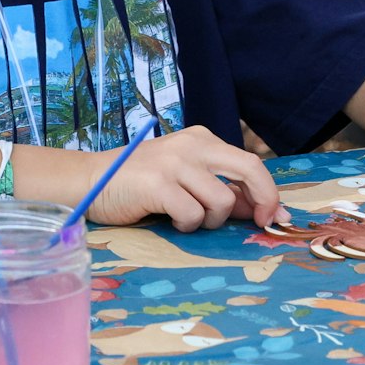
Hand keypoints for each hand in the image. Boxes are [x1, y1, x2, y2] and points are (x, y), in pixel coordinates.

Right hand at [85, 125, 283, 232]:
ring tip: (185, 217)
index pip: (249, 162)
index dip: (267, 191)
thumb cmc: (140, 183)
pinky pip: (192, 215)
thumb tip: (257, 209)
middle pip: (249, 169)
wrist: (91, 180)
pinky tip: (169, 219)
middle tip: (260, 223)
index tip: (273, 215)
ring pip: (221, 201)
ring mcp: (175, 162)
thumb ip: (218, 190)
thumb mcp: (185, 179)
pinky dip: (185, 225)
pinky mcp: (158, 183)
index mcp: (202, 139)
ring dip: (208, 220)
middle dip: (263, 199)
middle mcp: (192, 144)